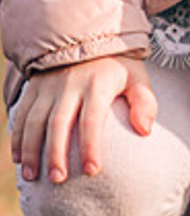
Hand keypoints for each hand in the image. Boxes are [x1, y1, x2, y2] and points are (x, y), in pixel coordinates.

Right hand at [8, 54, 155, 184]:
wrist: (88, 36)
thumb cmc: (117, 65)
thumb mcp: (137, 77)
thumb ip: (144, 102)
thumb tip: (145, 131)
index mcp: (98, 84)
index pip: (93, 120)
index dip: (91, 146)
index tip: (92, 171)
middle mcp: (70, 85)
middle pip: (59, 123)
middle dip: (56, 153)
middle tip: (58, 179)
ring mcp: (48, 86)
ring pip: (35, 121)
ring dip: (31, 150)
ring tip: (32, 176)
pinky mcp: (34, 88)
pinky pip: (21, 114)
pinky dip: (18, 137)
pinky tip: (19, 159)